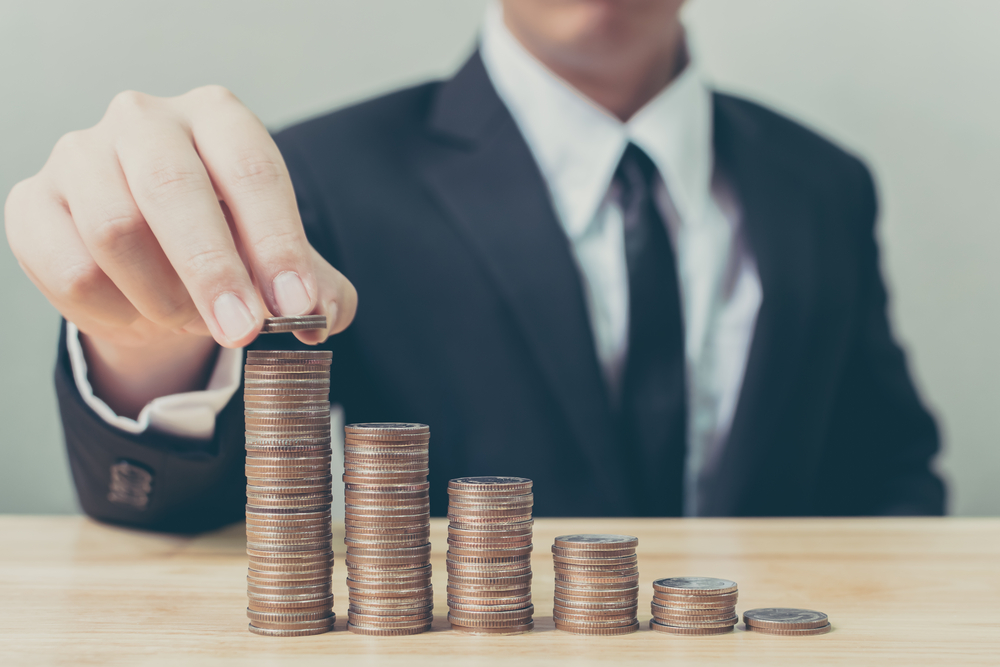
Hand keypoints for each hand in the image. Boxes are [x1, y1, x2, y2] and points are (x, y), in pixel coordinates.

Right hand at [4, 86, 356, 413]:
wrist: (150, 266)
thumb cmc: (225, 247)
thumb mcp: (279, 264)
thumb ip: (315, 287)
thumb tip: (322, 317)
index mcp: (217, 116)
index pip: (251, 169)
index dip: (276, 243)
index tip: (295, 304)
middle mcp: (145, 119)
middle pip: (173, 190)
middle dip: (214, 272)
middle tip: (244, 332)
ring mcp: (80, 154)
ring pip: (115, 231)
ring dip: (163, 297)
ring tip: (188, 320)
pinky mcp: (33, 203)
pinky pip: (72, 270)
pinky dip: (115, 311)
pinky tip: (138, 313)